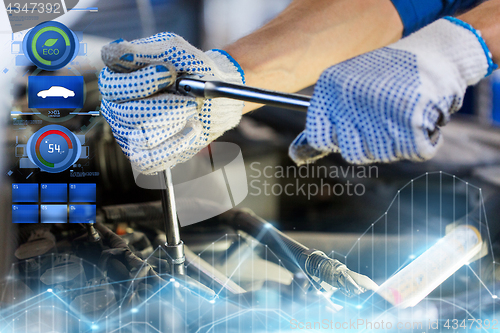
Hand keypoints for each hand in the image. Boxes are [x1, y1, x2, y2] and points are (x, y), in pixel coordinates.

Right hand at [99, 32, 244, 173]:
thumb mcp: (173, 51)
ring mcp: (127, 133)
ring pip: (144, 136)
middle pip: (129, 113)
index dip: (142, 81)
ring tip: (190, 109)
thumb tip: (114, 52)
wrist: (214, 95)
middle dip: (167, 105)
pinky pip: (152, 159)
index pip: (112, 85)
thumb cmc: (192, 70)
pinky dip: (177, 145)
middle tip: (189, 98)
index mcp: (116, 78)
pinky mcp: (143, 155)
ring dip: (176, 121)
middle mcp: (116, 106)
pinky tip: (190, 129)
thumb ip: (143, 51)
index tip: (170, 72)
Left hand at [289, 18, 496, 164]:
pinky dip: (420, 140)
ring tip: (404, 112)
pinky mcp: (412, 126)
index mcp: (331, 90)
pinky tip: (420, 116)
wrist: (436, 52)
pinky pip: (412, 151)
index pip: (319, 137)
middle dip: (370, 143)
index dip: (337, 139)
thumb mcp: (349, 86)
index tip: (349, 132)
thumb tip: (297, 154)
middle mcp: (351, 102)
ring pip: (381, 155)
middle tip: (385, 118)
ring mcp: (381, 116)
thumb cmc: (390, 73)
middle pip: (352, 153)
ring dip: (396, 141)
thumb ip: (328, 118)